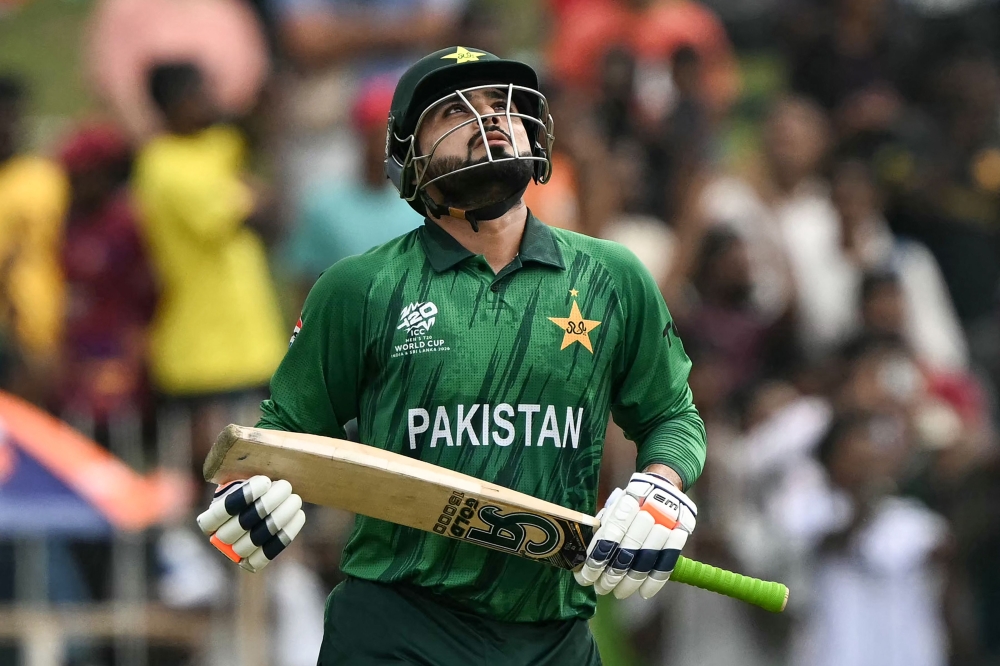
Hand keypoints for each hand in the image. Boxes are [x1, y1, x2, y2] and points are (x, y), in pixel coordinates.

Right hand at [196, 476, 305, 572]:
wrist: (264, 506)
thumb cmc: (252, 487)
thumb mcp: (241, 475)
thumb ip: (243, 468)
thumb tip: (255, 450)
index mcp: (208, 518)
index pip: (219, 512)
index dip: (242, 498)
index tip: (264, 481)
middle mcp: (218, 539)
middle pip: (241, 525)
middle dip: (267, 504)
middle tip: (286, 486)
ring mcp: (236, 554)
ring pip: (257, 539)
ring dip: (279, 517)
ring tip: (295, 498)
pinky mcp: (253, 562)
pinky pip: (269, 551)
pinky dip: (286, 533)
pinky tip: (299, 514)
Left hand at [574, 472, 696, 598]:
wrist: (664, 487)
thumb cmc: (631, 501)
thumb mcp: (614, 506)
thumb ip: (603, 528)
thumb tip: (583, 558)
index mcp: (628, 502)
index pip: (609, 536)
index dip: (596, 560)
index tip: (586, 577)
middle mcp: (649, 511)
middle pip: (628, 551)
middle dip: (611, 575)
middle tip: (601, 589)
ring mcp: (668, 523)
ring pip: (646, 561)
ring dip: (630, 582)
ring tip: (618, 593)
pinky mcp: (681, 533)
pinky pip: (667, 563)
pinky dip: (654, 582)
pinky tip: (642, 593)